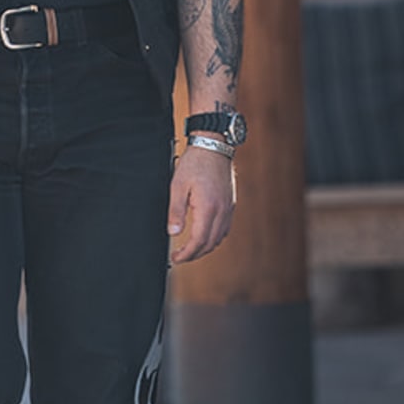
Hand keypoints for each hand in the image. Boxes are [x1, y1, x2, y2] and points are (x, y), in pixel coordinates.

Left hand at [167, 144, 234, 263]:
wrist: (214, 145)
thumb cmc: (195, 162)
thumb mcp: (178, 185)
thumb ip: (175, 211)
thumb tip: (173, 232)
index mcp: (208, 208)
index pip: (198, 241)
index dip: (186, 254)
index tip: (176, 258)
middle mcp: (221, 211)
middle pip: (210, 244)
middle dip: (194, 254)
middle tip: (180, 257)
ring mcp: (228, 208)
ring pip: (219, 238)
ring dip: (205, 247)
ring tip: (190, 248)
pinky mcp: (230, 204)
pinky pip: (224, 228)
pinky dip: (214, 237)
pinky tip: (204, 234)